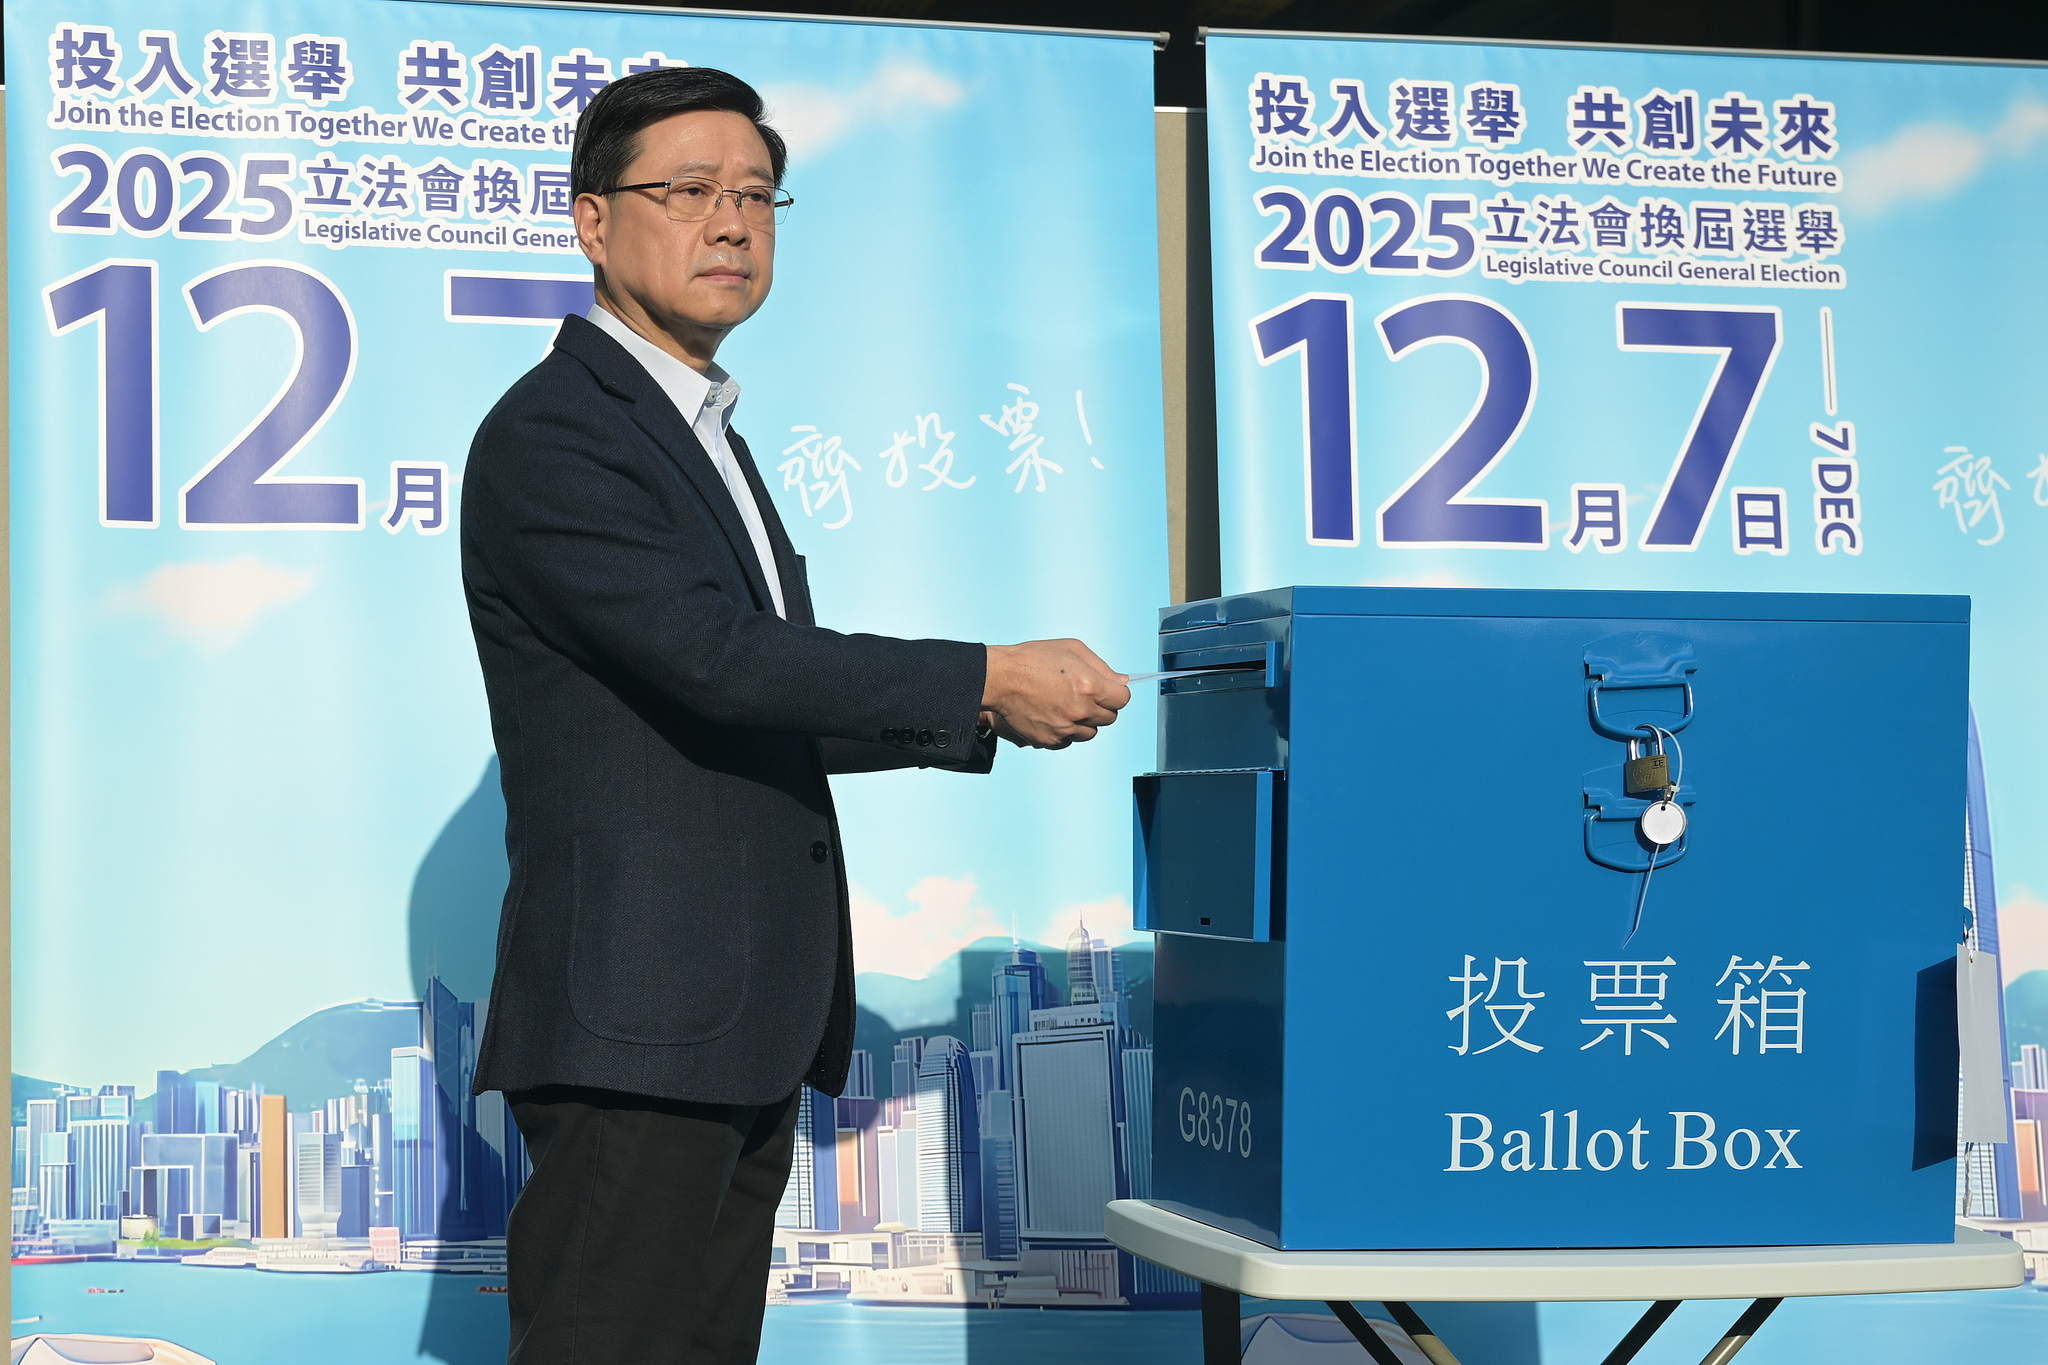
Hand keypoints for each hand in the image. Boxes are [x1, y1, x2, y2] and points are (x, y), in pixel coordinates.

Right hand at [982, 640, 1131, 748]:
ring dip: (1083, 721)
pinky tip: (1052, 715)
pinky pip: (1068, 741)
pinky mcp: (1050, 740)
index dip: (1115, 693)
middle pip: (1109, 718)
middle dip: (1100, 707)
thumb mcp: (1072, 649)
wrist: (1000, 678)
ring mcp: (1065, 729)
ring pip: (1089, 732)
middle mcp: (1081, 711)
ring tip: (1064, 705)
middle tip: (1082, 695)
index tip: (1105, 690)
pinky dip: (1064, 731)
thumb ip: (1102, 667)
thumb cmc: (1034, 659)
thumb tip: (1123, 681)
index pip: (1122, 700)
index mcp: (1091, 686)